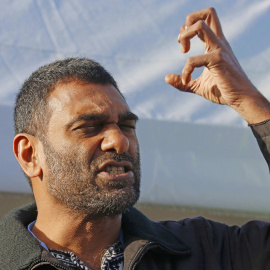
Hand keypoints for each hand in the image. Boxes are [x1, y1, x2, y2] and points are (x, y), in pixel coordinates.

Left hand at [165, 7, 269, 123]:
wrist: (240, 99)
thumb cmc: (222, 90)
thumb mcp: (198, 85)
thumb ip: (183, 82)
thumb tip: (166, 78)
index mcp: (215, 45)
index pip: (204, 20)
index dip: (188, 29)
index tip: (184, 48)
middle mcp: (219, 43)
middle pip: (208, 12)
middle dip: (188, 22)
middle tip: (183, 44)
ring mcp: (219, 50)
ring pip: (201, 25)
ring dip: (185, 35)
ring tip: (183, 51)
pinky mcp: (218, 60)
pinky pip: (194, 59)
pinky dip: (186, 70)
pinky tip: (186, 81)